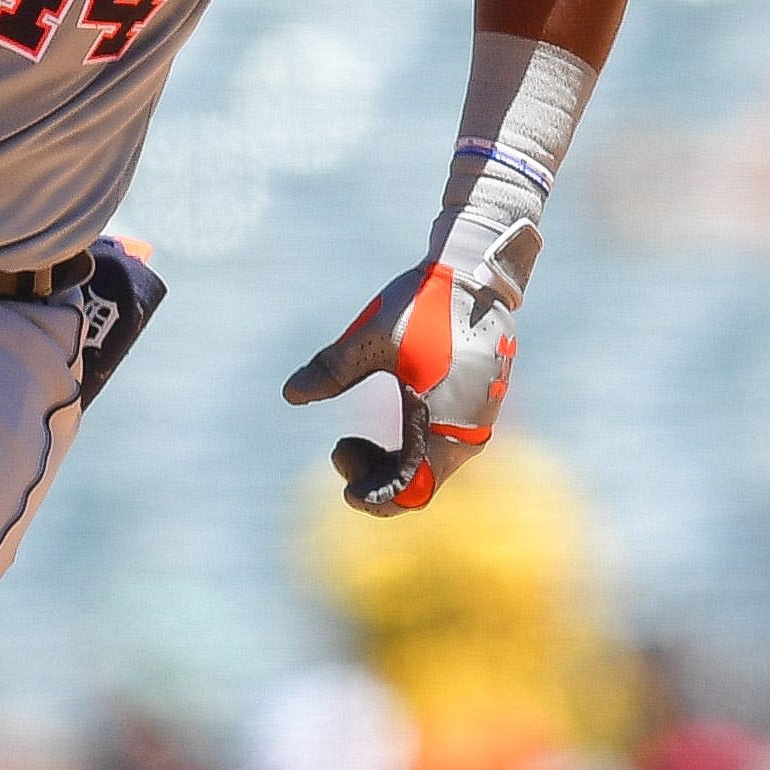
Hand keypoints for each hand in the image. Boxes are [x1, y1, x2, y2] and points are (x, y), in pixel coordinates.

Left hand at [283, 245, 524, 515]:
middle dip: (375, 477)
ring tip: (351, 441)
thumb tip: (291, 395)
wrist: (474, 271)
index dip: (375, 498)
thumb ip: (330, 371)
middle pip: (419, 484)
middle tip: (339, 451)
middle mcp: (467, 431)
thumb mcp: (368, 340)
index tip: (344, 488)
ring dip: (392, 461)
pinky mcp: (478, 404)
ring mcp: (477, 418)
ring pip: (432, 466)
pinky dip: (412, 444)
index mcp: (442, 423)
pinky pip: (444, 444)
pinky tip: (387, 419)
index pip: (410, 490)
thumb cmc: (423, 303)